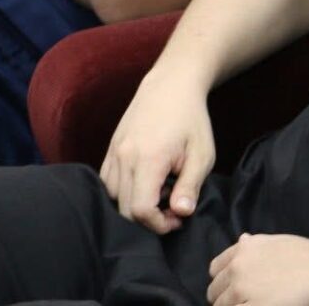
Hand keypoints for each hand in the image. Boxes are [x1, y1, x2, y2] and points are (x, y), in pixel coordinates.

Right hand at [99, 70, 214, 233]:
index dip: (159, 224)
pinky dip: (121, 192)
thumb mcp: (202, 154)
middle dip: (148, 220)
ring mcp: (114, 152)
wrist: (171, 84)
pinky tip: (144, 184)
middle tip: (172, 210)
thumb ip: (190, 186)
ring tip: (159, 194)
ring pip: (112, 197)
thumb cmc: (191, 119)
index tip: (178, 218)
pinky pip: (106, 182)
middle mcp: (124, 157)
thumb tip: (181, 213)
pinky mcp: (110, 148)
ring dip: (134, 206)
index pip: (141, 210)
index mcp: (148, 159)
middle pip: (124, 209)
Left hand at [207, 233, 308, 305]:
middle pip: (214, 291)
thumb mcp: (277, 241)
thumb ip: (255, 244)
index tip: (233, 287)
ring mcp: (242, 291)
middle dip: (225, 298)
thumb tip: (241, 239)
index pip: (215, 269)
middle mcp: (237, 268)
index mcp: (243, 250)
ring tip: (252, 305)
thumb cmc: (307, 256)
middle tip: (242, 302)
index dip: (223, 280)